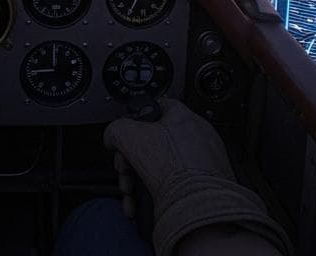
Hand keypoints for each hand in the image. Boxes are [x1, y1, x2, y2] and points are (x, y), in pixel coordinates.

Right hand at [104, 99, 288, 255]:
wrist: (197, 207)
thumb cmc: (174, 170)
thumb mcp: (129, 136)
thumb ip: (116, 129)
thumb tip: (112, 135)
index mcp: (185, 118)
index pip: (156, 107)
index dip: (134, 122)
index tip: (125, 138)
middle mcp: (198, 138)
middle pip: (153, 143)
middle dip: (132, 160)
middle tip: (125, 170)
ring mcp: (203, 164)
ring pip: (160, 168)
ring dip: (138, 181)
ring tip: (131, 193)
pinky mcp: (204, 188)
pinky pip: (173, 186)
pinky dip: (154, 195)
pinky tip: (141, 204)